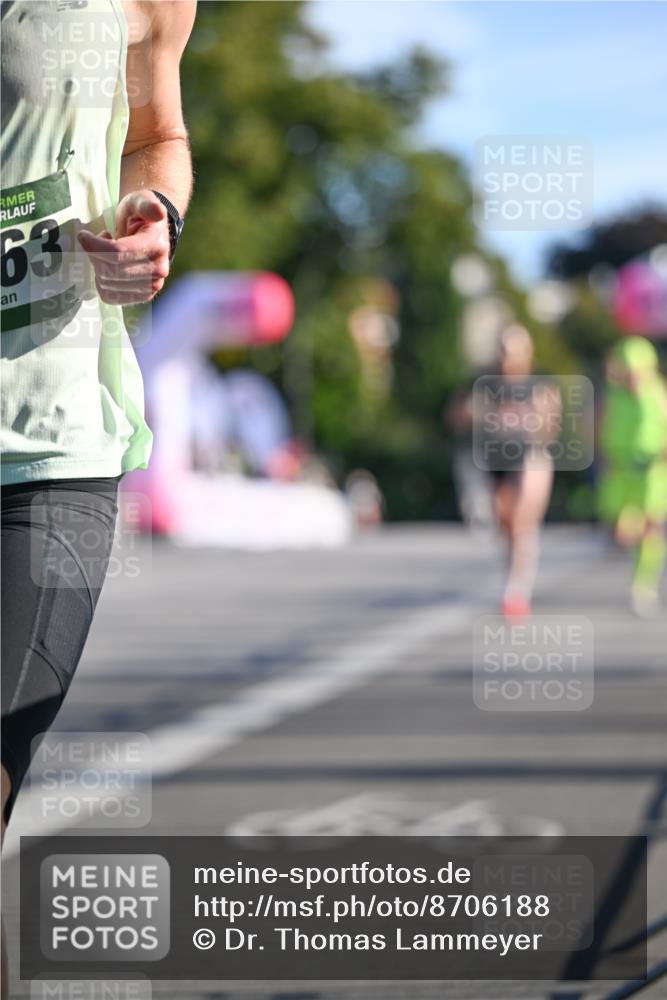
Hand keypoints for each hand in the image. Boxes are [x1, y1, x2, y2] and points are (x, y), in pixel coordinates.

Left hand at [77, 189, 170, 304]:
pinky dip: (101, 283)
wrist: (150, 233)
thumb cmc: (140, 216)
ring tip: (105, 253)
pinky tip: (107, 268)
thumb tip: (158, 212)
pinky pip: (111, 297)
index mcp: (156, 245)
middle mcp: (158, 270)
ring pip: (107, 284)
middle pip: (110, 270)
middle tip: (96, 241)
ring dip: (99, 267)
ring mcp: (152, 286)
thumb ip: (147, 205)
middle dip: (95, 255)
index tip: (83, 236)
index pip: (118, 253)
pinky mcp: (143, 296)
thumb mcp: (141, 202)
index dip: (95, 245)